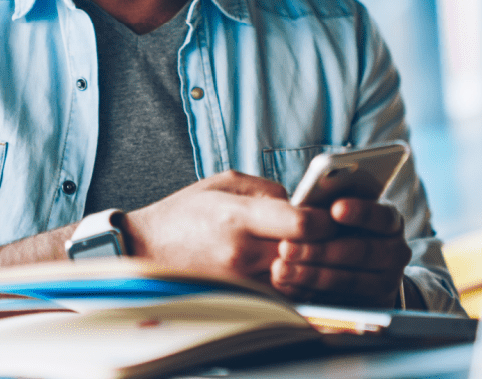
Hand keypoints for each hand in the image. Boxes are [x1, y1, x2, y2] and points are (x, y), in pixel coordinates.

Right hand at [123, 170, 335, 282]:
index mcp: (238, 217)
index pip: (302, 224)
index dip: (325, 219)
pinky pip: (284, 292)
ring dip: (313, 263)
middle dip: (326, 241)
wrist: (148, 250)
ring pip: (301, 276)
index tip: (329, 213)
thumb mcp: (224, 183)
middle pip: (307, 252)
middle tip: (333, 230)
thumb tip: (302, 201)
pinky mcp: (242, 298)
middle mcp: (242, 253)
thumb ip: (268, 189)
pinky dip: (296, 279)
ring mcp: (242, 281)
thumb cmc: (185, 213)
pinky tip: (294, 264)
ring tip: (313, 246)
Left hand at [270, 198, 411, 307]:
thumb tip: (304, 208)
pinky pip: (340, 301)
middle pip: (362, 252)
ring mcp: (386, 281)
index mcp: (390, 222)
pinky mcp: (370, 305)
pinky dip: (311, 292)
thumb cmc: (340, 229)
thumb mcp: (339, 213)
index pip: (382, 216)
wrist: (356, 267)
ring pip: (349, 280)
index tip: (335, 209)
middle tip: (286, 247)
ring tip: (281, 269)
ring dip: (311, 275)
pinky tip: (289, 284)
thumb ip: (328, 209)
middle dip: (321, 250)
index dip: (361, 212)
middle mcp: (395, 252)